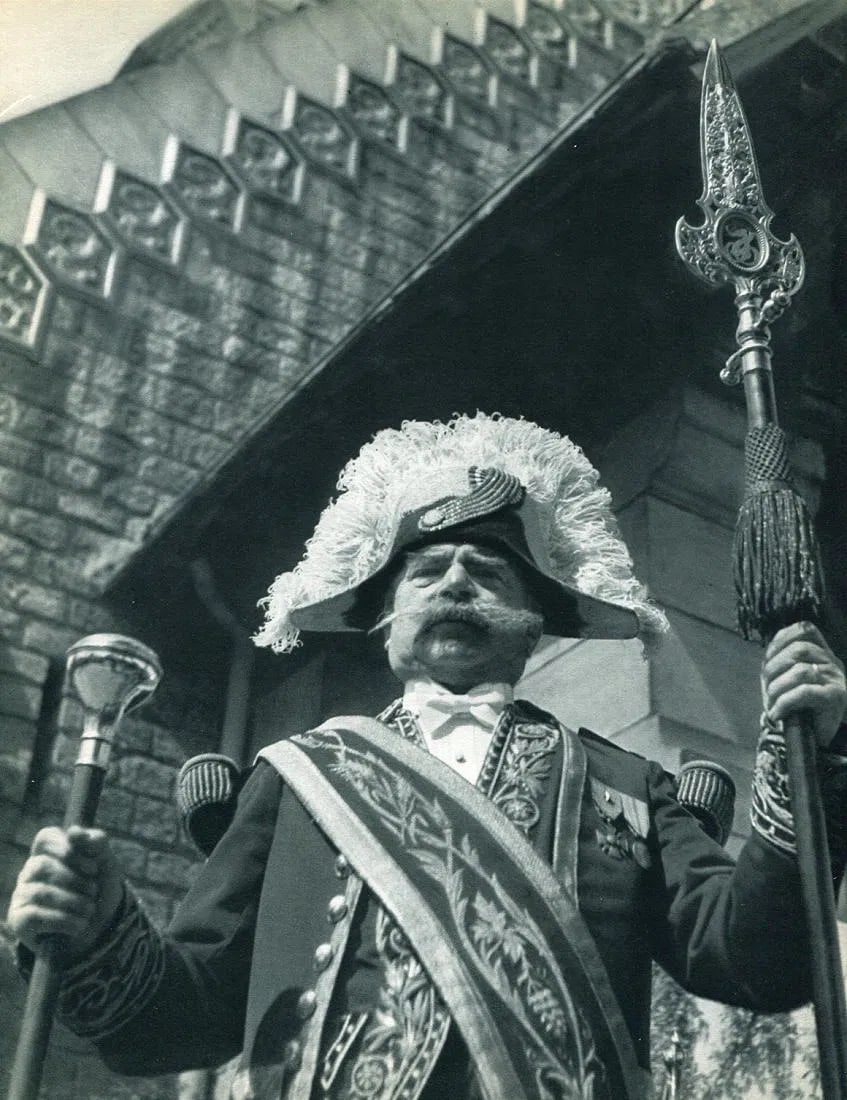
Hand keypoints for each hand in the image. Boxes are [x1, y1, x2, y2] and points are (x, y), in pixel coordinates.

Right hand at [6, 826, 123, 959]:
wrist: (100, 931)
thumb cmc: (100, 891)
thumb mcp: (106, 864)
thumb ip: (96, 842)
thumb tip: (74, 831)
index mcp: (49, 852)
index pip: (45, 838)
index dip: (66, 848)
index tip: (91, 866)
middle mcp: (30, 872)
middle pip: (42, 865)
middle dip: (76, 881)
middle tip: (93, 892)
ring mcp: (22, 895)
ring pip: (40, 892)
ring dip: (73, 903)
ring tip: (89, 910)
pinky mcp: (18, 920)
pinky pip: (34, 916)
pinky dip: (64, 921)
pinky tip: (78, 925)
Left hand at [762, 622, 846, 747]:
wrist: (818, 736)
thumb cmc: (801, 708)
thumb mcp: (790, 680)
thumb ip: (783, 663)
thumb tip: (767, 657)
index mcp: (822, 654)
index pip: (805, 630)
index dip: (782, 638)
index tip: (767, 658)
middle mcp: (832, 662)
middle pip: (798, 650)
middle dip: (773, 669)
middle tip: (767, 690)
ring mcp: (835, 679)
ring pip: (800, 671)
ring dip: (777, 688)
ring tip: (772, 704)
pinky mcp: (834, 697)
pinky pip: (804, 692)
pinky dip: (784, 702)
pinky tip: (778, 713)